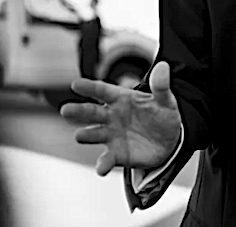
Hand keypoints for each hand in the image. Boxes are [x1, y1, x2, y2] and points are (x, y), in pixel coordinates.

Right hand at [60, 61, 181, 175]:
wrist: (170, 141)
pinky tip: (101, 168)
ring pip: (94, 134)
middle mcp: (112, 116)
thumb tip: (162, 66)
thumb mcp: (166, 100)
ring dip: (86, 135)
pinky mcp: (117, 154)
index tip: (76, 84)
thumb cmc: (163, 115)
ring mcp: (112, 135)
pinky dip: (103, 164)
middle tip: (65, 110)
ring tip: (79, 136)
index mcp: (121, 98)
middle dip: (78, 111)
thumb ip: (161, 86)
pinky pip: (107, 159)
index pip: (103, 91)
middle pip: (92, 112)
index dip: (89, 87)